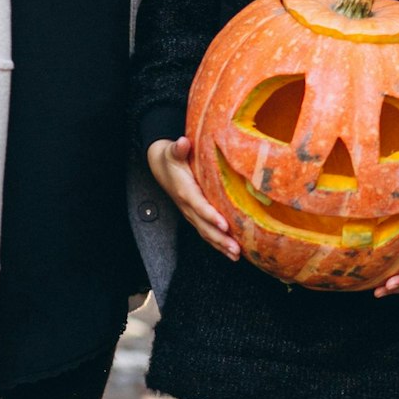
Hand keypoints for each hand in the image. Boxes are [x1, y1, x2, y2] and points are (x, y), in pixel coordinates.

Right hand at [146, 136, 238, 260]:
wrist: (161, 168)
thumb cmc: (171, 158)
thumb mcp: (173, 151)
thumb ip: (178, 149)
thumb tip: (182, 143)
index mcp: (185, 191)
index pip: (199, 206)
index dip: (211, 216)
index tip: (224, 225)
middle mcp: (188, 207)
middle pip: (204, 226)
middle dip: (220, 239)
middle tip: (236, 249)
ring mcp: (191, 214)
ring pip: (206, 233)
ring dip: (221, 246)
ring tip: (236, 255)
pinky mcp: (195, 217)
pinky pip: (206, 232)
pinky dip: (218, 243)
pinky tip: (231, 251)